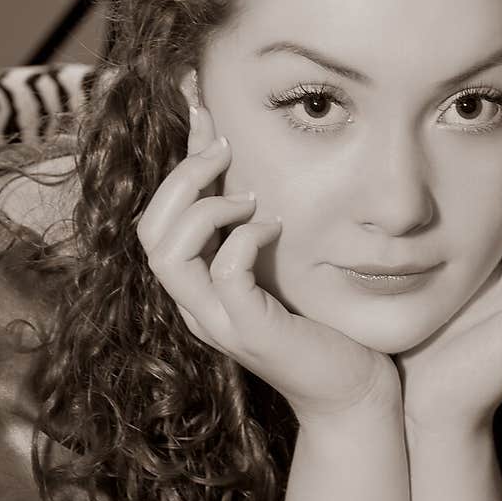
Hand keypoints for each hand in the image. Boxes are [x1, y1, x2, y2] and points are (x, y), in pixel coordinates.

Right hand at [136, 104, 400, 425]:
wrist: (353, 390)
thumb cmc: (322, 326)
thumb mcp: (281, 265)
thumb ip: (257, 223)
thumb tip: (250, 164)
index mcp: (197, 286)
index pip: (157, 217)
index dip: (175, 160)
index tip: (200, 109)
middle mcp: (196, 305)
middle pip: (148, 231)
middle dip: (181, 178)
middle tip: (224, 147)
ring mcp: (219, 322)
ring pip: (167, 254)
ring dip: (205, 209)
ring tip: (250, 195)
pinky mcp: (251, 333)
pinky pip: (225, 274)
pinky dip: (243, 240)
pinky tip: (275, 227)